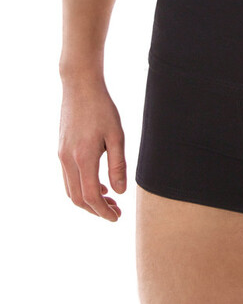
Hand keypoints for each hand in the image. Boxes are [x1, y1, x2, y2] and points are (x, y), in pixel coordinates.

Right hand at [58, 73, 126, 220]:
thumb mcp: (117, 135)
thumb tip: (120, 191)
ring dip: (88, 200)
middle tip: (116, 212)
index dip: (103, 210)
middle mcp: (67, 160)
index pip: (90, 196)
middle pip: (77, 198)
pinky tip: (98, 183)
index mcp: (83, 158)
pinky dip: (81, 187)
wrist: (80, 87)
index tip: (117, 217)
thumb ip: (118, 164)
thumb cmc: (102, 108)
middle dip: (96, 209)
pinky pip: (68, 178)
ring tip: (110, 200)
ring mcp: (61, 156)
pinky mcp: (61, 150)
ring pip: (70, 190)